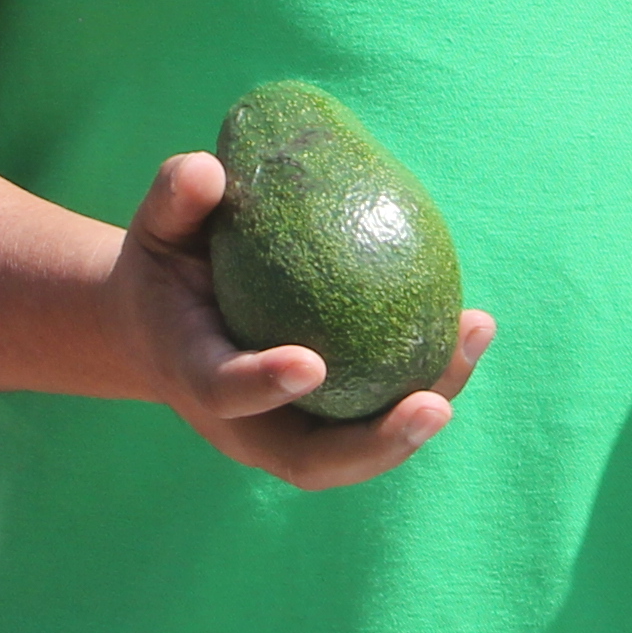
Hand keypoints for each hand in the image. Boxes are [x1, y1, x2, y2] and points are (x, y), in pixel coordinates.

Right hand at [111, 148, 494, 489]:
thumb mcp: (159, 227)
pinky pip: (380, 413)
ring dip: (421, 416)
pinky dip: (429, 380)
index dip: (264, 385)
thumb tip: (207, 171)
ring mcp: (287, 432)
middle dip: (376, 444)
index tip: (310, 363)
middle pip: (312, 461)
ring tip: (472, 342)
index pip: (224, 391)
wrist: (163, 324)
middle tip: (432, 405)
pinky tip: (472, 327)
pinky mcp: (326, 421)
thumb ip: (176, 198)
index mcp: (193, 375)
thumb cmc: (169, 266)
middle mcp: (244, 425)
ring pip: (360, 450)